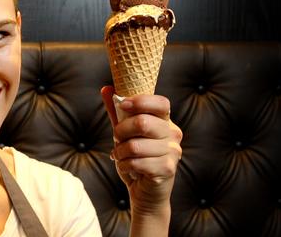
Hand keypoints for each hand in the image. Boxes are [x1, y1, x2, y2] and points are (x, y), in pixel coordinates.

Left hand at [101, 86, 182, 217]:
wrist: (145, 192)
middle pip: (143, 122)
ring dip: (121, 152)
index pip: (161, 102)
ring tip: (122, 156)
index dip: (140, 101)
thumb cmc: (136, 159)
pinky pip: (136, 162)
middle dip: (121, 131)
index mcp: (166, 121)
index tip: (122, 104)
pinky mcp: (167, 169)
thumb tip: (106, 88)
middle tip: (117, 139)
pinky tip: (127, 168)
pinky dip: (124, 165)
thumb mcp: (125, 133)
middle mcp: (173, 134)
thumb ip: (117, 111)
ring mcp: (173, 152)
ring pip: (135, 145)